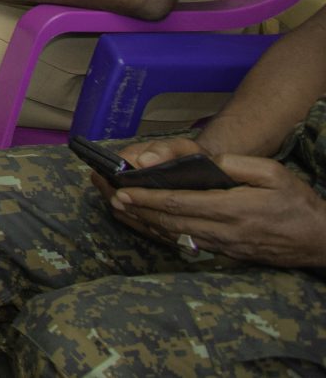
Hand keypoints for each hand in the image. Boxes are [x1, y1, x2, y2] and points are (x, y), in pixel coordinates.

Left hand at [112, 157, 325, 267]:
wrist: (320, 239)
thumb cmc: (296, 201)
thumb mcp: (271, 172)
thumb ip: (234, 165)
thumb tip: (203, 161)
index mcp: (232, 208)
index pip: (180, 203)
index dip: (148, 198)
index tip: (123, 191)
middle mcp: (224, 231)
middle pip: (171, 221)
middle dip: (137, 209)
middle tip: (109, 197)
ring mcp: (225, 246)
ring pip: (176, 235)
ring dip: (145, 223)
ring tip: (118, 209)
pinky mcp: (228, 254)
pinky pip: (188, 244)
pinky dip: (163, 234)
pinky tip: (148, 226)